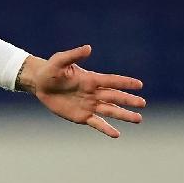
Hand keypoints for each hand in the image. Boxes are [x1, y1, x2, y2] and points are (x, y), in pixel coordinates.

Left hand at [17, 45, 145, 137]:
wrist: (40, 84)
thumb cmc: (51, 69)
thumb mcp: (60, 60)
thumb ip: (74, 55)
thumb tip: (88, 48)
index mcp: (91, 79)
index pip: (112, 81)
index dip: (125, 83)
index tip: (139, 85)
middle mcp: (94, 93)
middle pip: (115, 97)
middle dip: (129, 100)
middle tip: (143, 104)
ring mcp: (89, 105)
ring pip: (110, 111)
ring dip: (124, 115)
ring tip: (138, 119)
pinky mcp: (82, 116)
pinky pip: (97, 123)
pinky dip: (106, 129)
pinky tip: (117, 134)